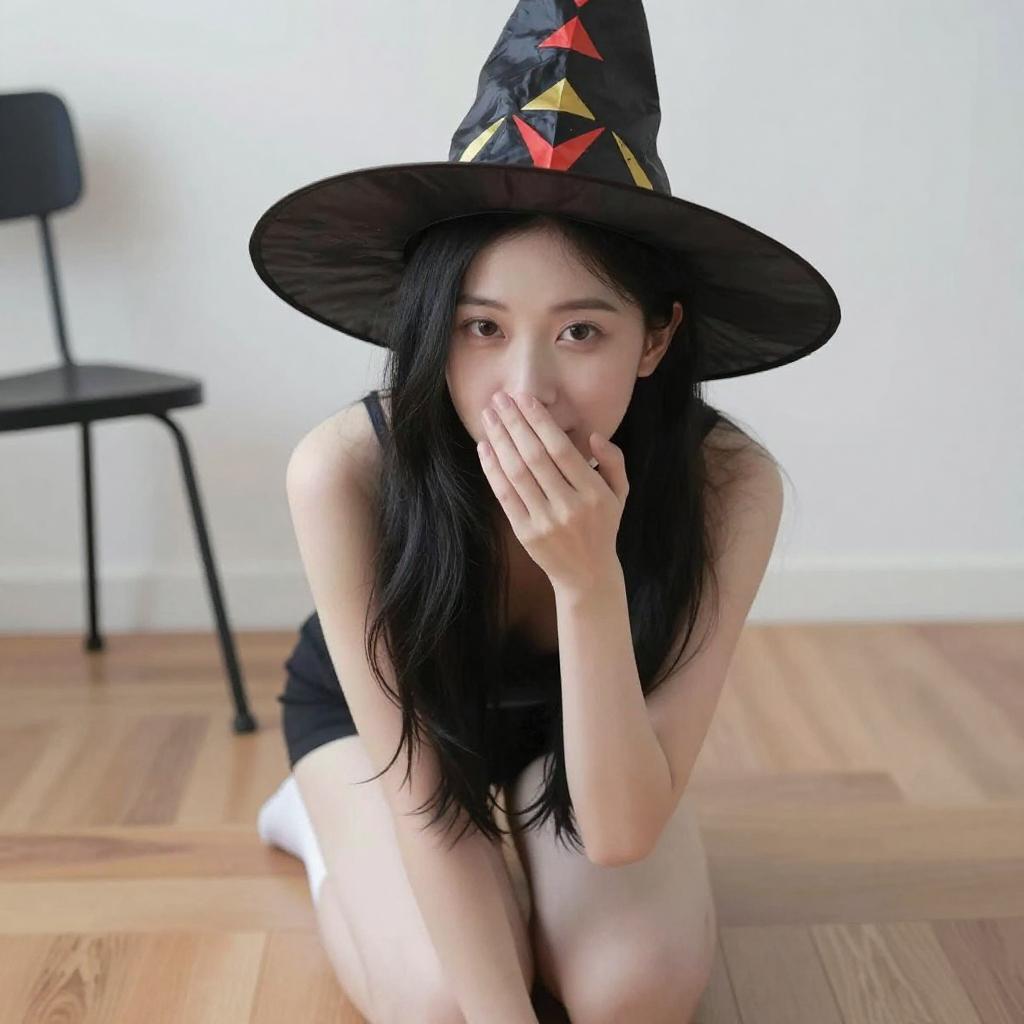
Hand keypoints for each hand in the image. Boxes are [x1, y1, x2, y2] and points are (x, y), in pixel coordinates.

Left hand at [476, 390, 627, 591]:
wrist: (588, 574)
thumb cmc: (603, 526)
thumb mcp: (620, 493)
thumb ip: (613, 461)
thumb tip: (594, 435)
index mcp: (593, 493)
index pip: (562, 449)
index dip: (540, 421)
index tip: (524, 398)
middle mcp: (569, 507)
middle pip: (535, 457)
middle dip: (515, 423)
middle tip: (500, 398)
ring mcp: (545, 521)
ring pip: (517, 473)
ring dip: (500, 440)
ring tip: (489, 415)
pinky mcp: (526, 533)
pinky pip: (505, 496)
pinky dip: (492, 469)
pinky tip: (485, 447)